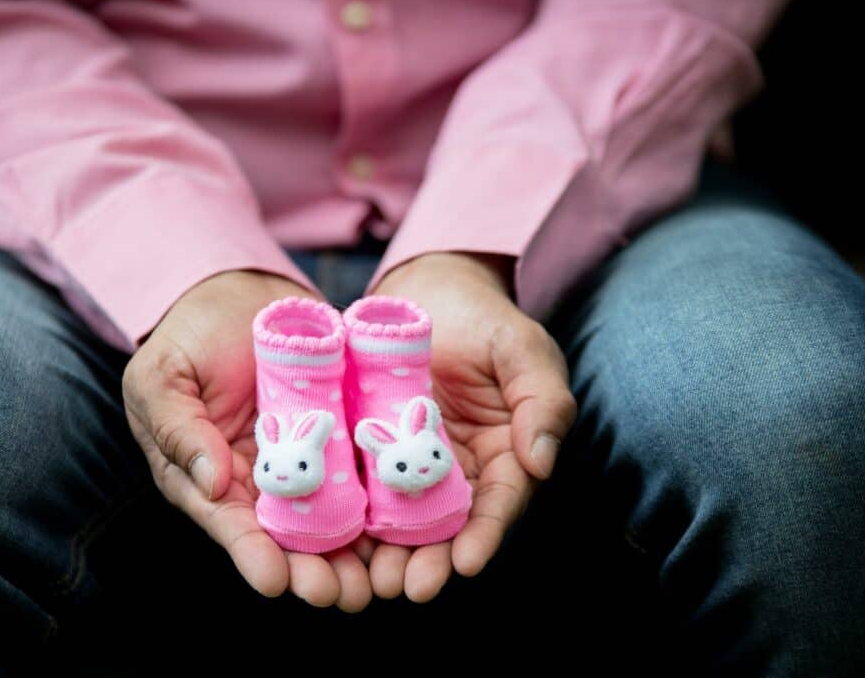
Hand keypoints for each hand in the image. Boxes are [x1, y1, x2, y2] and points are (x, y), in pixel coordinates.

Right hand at [123, 269, 374, 611]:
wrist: (240, 294)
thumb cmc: (188, 337)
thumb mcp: (163, 377)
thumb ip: (178, 427)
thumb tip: (210, 482)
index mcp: (209, 477)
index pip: (230, 524)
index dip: (251, 554)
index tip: (275, 582)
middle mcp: (260, 480)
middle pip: (287, 536)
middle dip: (312, 570)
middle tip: (340, 595)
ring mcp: (303, 460)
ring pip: (330, 516)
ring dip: (352, 553)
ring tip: (376, 581)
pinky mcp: (339, 436)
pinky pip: (361, 470)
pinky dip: (382, 501)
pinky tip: (406, 527)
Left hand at [367, 251, 576, 601]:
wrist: (427, 291)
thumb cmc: (484, 319)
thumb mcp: (523, 349)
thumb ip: (542, 401)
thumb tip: (541, 461)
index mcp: (504, 453)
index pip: (499, 503)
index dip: (485, 535)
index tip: (467, 564)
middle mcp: (460, 470)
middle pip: (448, 525)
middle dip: (431, 560)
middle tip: (407, 587)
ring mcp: (413, 462)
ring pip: (403, 517)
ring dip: (390, 553)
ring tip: (372, 580)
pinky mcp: (374, 449)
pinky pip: (364, 487)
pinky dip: (353, 517)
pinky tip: (337, 541)